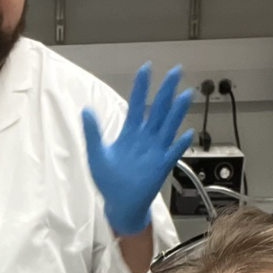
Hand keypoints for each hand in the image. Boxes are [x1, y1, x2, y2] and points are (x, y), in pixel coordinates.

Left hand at [83, 64, 194, 235]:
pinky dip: (179, 144)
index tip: (146, 68)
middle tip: (176, 71)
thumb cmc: (109, 180)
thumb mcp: (96, 155)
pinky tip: (186, 134)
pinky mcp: (161, 166)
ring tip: (185, 94)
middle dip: (166, 91)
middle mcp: (145, 138)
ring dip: (177, 111)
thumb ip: (92, 133)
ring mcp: (155, 151)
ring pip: (168, 126)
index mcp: (129, 133)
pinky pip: (172, 153)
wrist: (119, 203)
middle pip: (158, 110)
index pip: (136, 104)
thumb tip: (85, 110)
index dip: (141, 86)